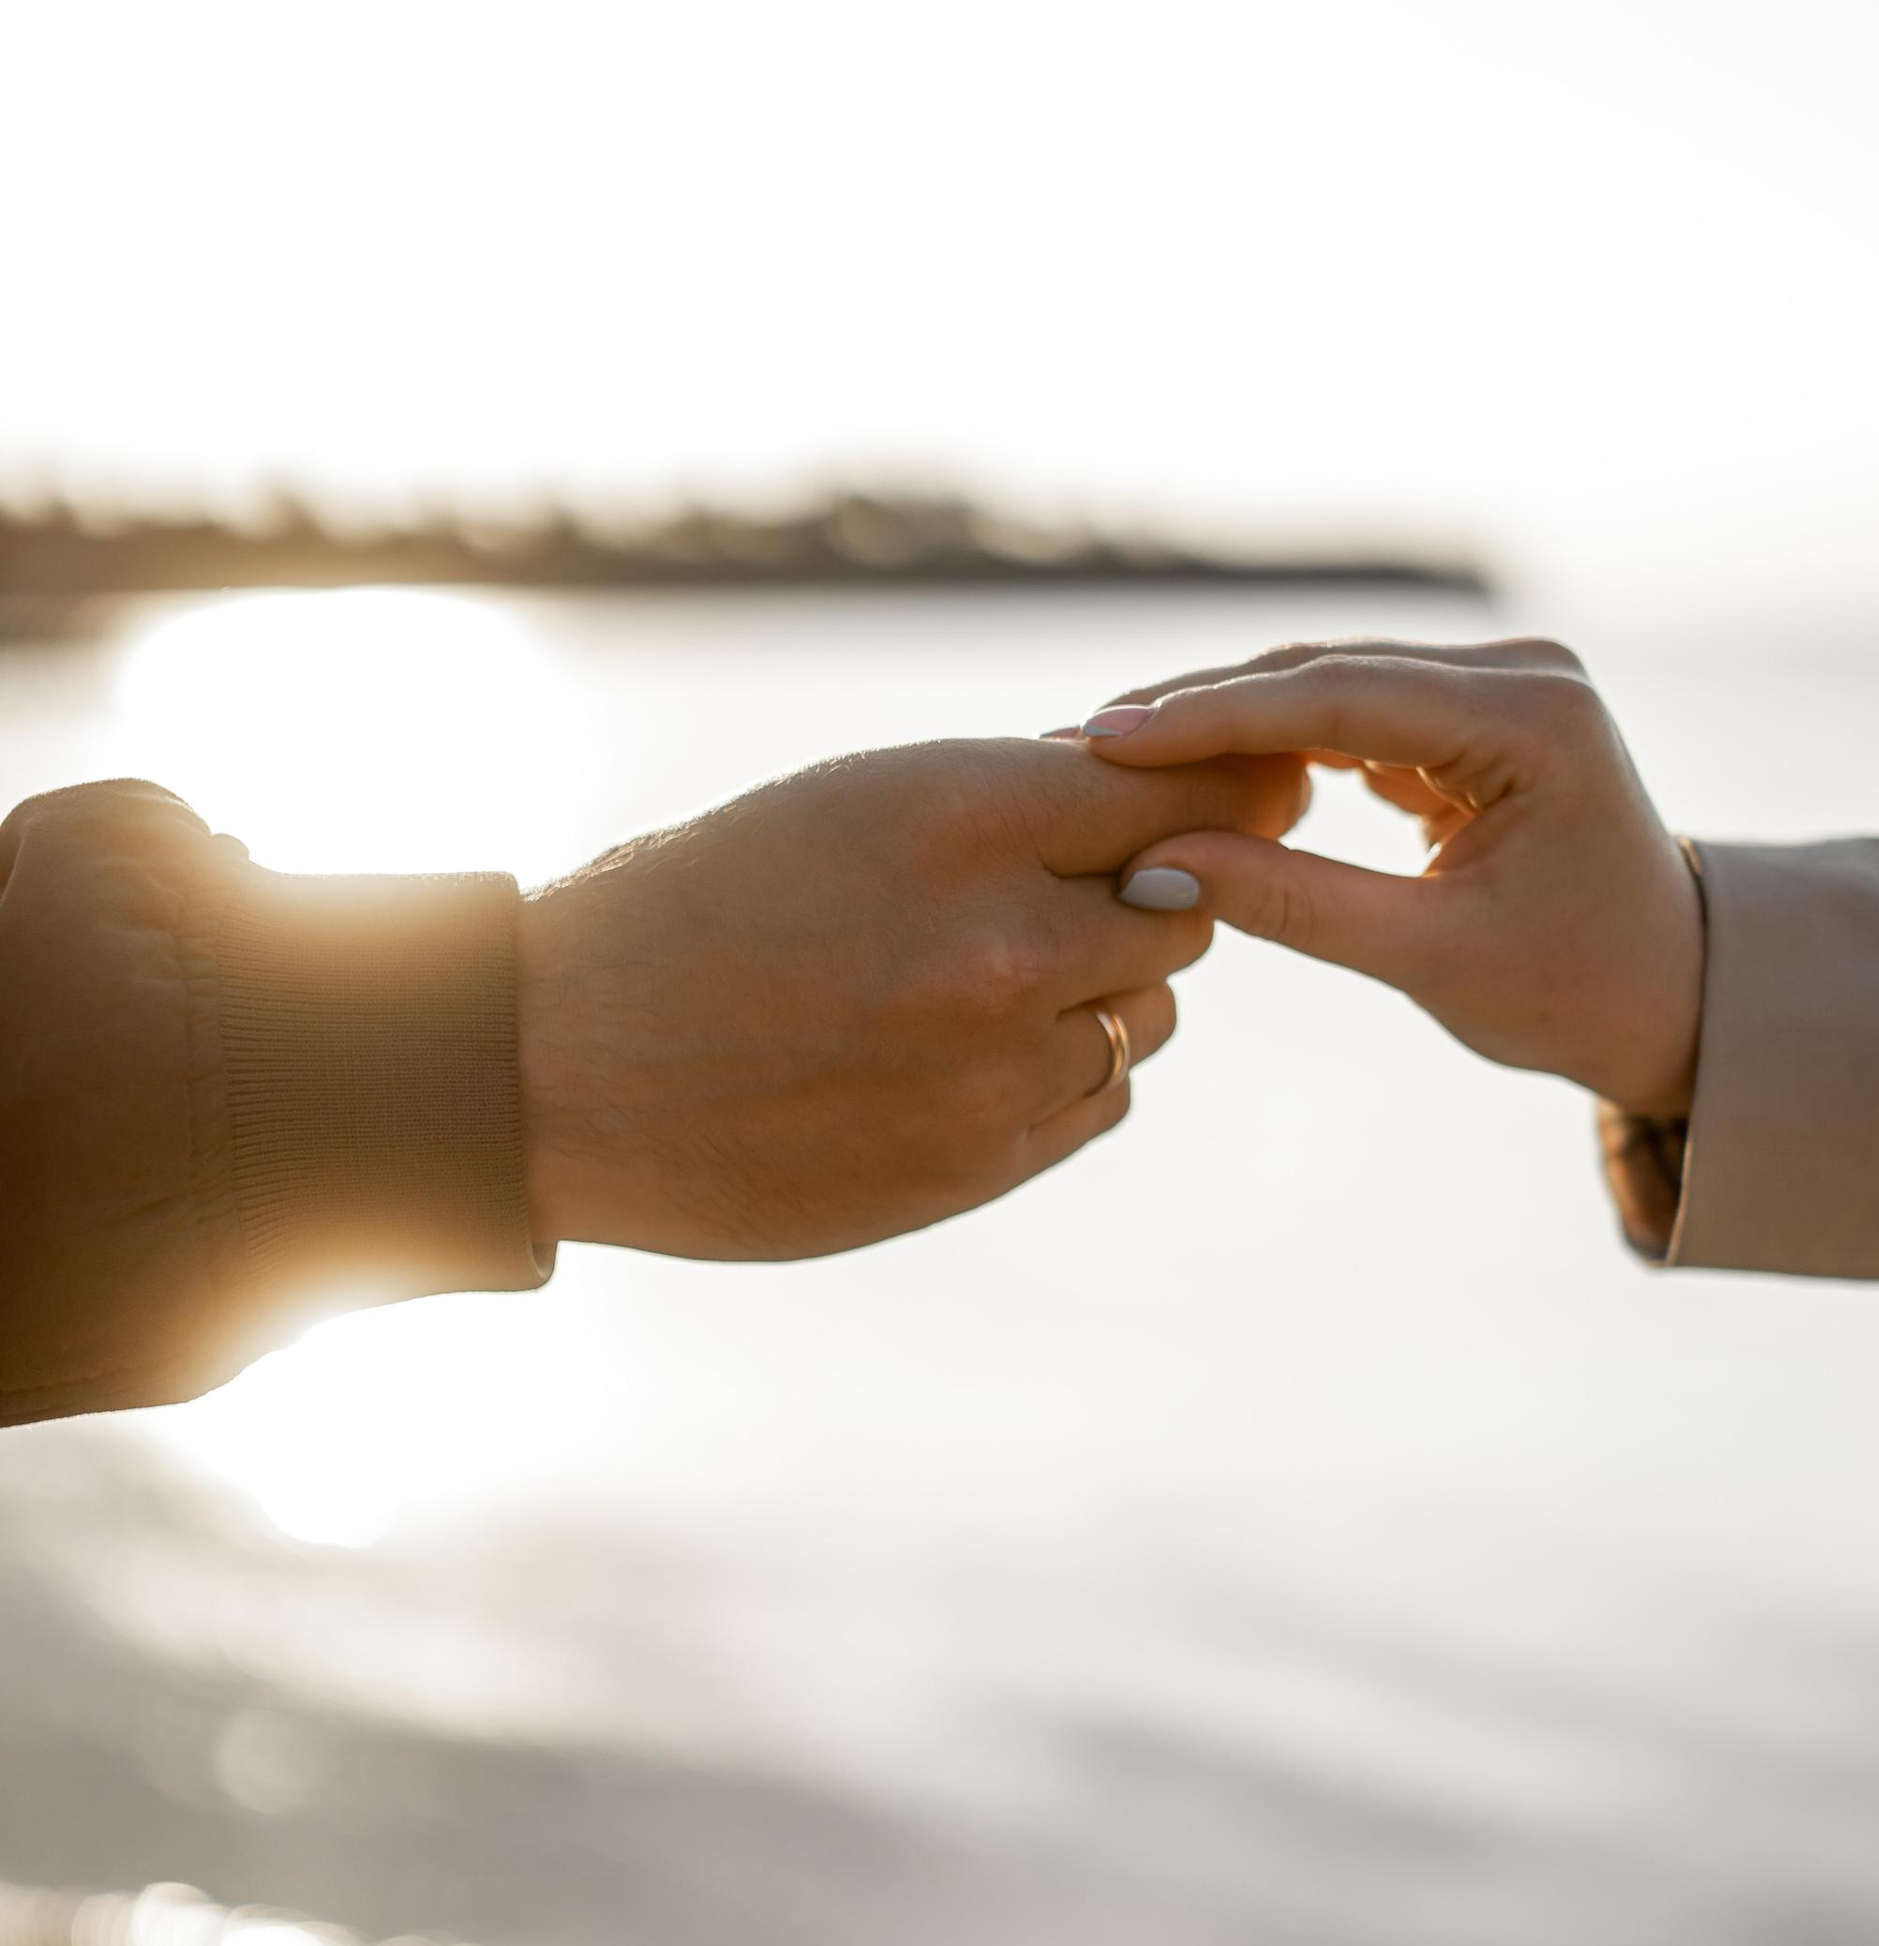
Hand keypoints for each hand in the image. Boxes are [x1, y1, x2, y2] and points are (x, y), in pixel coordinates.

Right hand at [517, 736, 1306, 1255]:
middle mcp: (998, 938)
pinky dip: (1065, 1071)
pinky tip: (965, 1054)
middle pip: (1186, 905)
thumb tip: (1175, 786)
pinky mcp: (980, 1160)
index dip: (1231, 792)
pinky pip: (1102, 1096)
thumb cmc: (696, 904)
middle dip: (1145, 891)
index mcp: (958, 811)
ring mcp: (995, 1063)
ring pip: (1149, 1009)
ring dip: (1103, 988)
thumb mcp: (850, 802)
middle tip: (1070, 890)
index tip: (1255, 791)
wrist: (556, 1069)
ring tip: (980, 979)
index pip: (1180, 792)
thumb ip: (1016, 800)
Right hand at [1079, 637, 1703, 1114]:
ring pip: (1328, 685)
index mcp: (1535, 722)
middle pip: (1327, 673)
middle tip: (1075, 744)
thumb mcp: (1432, 960)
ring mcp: (1499, 684)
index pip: (1342, 698)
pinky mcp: (1472, 711)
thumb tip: (1155, 866)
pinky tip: (1180, 768)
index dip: (1213, 715)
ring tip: (1107, 756)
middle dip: (1203, 709)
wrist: (1673, 998)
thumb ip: (1296, 903)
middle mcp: (1523, 675)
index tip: (1104, 737)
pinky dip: (1270, 742)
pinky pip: (1350, 712)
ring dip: (1224, 721)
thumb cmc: (1574, 993)